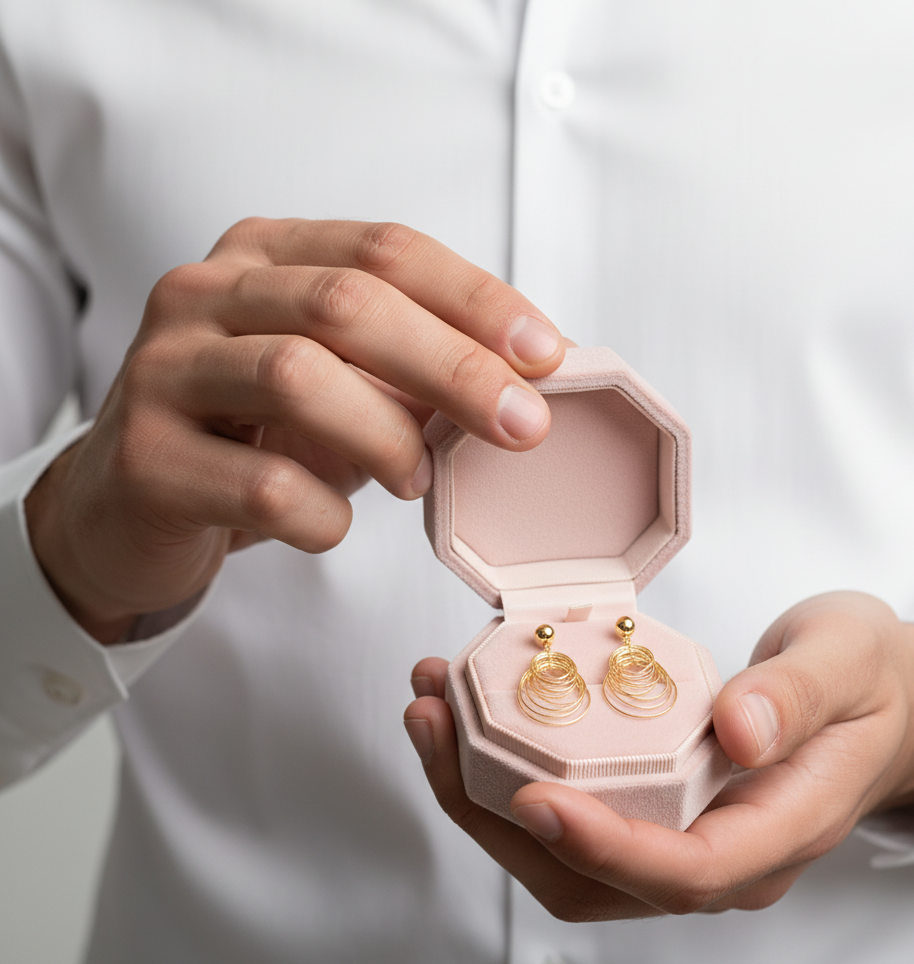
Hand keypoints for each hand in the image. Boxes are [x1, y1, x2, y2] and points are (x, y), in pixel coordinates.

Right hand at [26, 218, 564, 642]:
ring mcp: (162, 371)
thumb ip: (409, 371)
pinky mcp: (144, 459)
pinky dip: (325, 514)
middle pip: (348, 305)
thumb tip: (523, 385)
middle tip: (524, 426)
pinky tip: (332, 523)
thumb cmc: (251, 438)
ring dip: (388, 439)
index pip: (384, 250)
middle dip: (455, 368)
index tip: (547, 354)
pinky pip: (264, 486)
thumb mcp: (336, 385)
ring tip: (418, 482)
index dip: (475, 299)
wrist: (127, 504)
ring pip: (298, 378)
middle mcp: (202, 294)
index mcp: (260, 257)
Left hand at [404, 591, 913, 919]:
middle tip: (436, 727)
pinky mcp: (649, 806)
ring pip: (562, 855)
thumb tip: (738, 731)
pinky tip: (469, 713)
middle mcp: (718, 855)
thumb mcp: (848, 664)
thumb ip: (798, 696)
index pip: (682, 871)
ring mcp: (678, 836)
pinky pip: (567, 808)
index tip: (534, 798)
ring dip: (481, 793)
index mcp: (775, 833)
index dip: (604, 847)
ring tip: (431, 710)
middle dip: (498, 816)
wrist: (877, 699)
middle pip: (592, 877)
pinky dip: (504, 771)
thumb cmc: (867, 683)